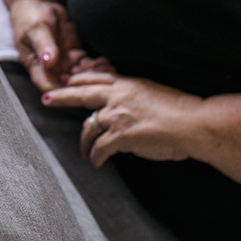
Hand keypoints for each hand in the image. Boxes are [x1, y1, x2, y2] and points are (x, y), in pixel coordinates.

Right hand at [9, 0, 100, 90]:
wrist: (40, 5)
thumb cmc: (31, 16)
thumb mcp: (37, 29)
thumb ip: (43, 45)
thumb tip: (48, 62)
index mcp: (36, 66)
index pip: (47, 85)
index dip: (62, 89)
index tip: (75, 82)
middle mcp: (50, 69)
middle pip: (67, 84)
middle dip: (84, 82)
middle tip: (99, 78)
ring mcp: (63, 63)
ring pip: (79, 76)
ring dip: (93, 74)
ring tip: (107, 69)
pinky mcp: (74, 56)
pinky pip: (86, 66)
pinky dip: (96, 66)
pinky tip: (106, 63)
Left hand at [42, 66, 200, 167]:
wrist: (192, 123)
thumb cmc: (182, 110)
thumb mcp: (155, 93)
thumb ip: (136, 99)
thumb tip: (127, 110)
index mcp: (128, 84)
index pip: (97, 78)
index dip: (79, 80)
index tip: (68, 81)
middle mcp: (118, 96)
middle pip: (82, 94)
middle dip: (61, 97)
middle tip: (47, 99)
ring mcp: (117, 115)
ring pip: (89, 126)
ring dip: (84, 141)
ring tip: (83, 151)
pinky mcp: (120, 136)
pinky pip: (100, 147)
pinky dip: (96, 156)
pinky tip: (96, 162)